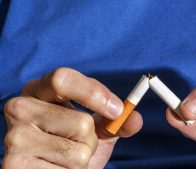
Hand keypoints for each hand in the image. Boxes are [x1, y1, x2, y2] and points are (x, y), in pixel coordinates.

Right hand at [3, 68, 142, 168]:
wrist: (55, 168)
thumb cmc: (73, 142)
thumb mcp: (97, 127)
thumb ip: (116, 121)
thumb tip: (135, 118)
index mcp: (39, 90)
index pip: (63, 79)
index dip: (94, 93)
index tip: (117, 110)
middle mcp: (20, 107)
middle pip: (81, 122)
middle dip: (91, 138)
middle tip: (76, 141)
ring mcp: (14, 137)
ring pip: (78, 150)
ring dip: (82, 158)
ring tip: (65, 157)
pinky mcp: (14, 165)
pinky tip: (55, 168)